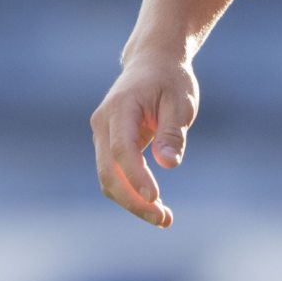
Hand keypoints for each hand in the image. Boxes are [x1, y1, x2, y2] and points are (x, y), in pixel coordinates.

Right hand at [90, 54, 199, 227]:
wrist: (153, 61)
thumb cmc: (170, 80)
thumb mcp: (180, 101)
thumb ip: (172, 132)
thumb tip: (169, 164)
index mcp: (120, 108)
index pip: (123, 151)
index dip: (137, 178)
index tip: (157, 199)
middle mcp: (103, 123)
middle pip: (109, 173)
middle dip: (134, 200)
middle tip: (164, 219)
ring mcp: (101, 135)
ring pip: (108, 179)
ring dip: (132, 201)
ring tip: (164, 218)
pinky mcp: (107, 144)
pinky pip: (114, 174)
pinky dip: (131, 192)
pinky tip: (155, 205)